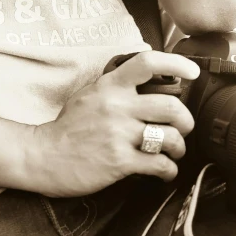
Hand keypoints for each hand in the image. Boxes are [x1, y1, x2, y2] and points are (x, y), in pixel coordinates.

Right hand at [26, 51, 199, 197]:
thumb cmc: (69, 128)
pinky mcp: (119, 161)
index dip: (177, 64)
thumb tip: (148, 82)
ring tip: (175, 152)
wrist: (42, 156)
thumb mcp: (90, 95)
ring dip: (180, 148)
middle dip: (186, 122)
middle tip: (184, 129)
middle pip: (172, 107)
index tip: (193, 72)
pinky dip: (169, 170)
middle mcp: (117, 107)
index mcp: (110, 86)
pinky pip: (159, 164)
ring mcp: (119, 134)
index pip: (148, 63)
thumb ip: (117, 87)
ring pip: (170, 137)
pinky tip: (165, 172)